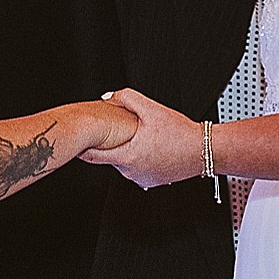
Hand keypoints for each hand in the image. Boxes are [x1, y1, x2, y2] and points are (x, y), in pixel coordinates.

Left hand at [77, 88, 202, 189]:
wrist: (203, 151)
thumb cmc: (181, 133)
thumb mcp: (152, 109)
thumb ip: (127, 98)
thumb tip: (108, 97)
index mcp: (129, 155)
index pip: (94, 156)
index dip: (82, 148)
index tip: (75, 142)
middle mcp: (133, 171)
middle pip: (110, 158)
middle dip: (109, 145)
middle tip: (113, 132)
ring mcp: (142, 179)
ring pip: (124, 163)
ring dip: (126, 151)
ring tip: (140, 138)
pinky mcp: (152, 181)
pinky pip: (137, 169)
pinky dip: (138, 159)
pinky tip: (150, 148)